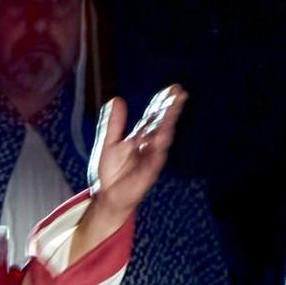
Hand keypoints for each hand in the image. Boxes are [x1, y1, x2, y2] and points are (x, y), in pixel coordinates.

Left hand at [89, 86, 187, 217]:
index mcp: (140, 137)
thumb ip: (114, 122)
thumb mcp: (109, 142)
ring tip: (174, 106)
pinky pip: (156, 156)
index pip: (153, 116)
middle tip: (179, 92)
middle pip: (162, 123)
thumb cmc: (110, 171)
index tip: (172, 88)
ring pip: (163, 135)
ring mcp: (151, 157)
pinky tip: (163, 133)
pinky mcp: (149, 170)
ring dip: (169, 121)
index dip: (161, 102)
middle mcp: (149, 145)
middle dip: (170, 108)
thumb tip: (116, 99)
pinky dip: (159, 145)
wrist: (106, 196)